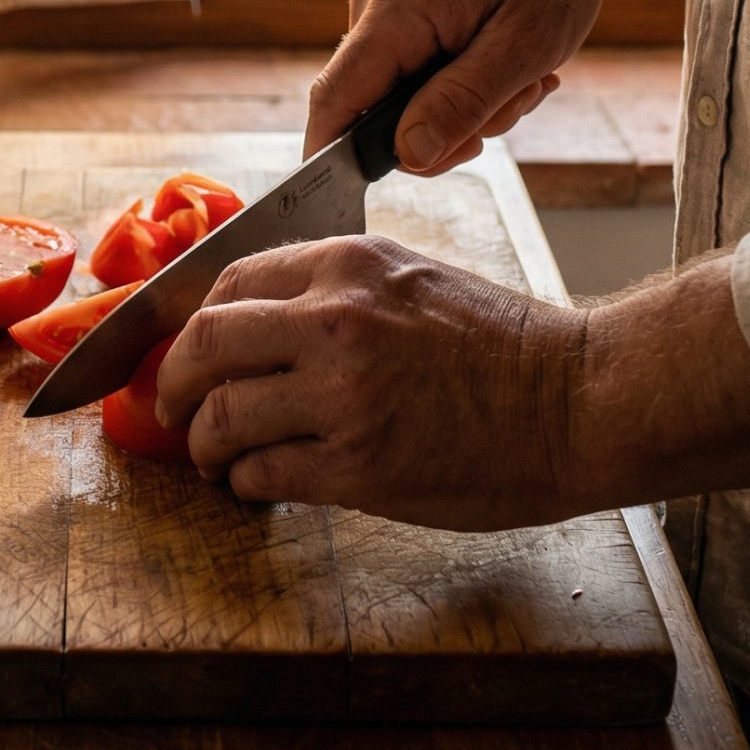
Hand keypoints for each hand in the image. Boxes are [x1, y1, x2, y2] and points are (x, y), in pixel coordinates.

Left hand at [152, 234, 591, 531]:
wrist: (578, 402)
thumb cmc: (505, 348)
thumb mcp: (412, 279)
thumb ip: (337, 289)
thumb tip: (257, 321)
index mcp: (349, 265)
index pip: (228, 282)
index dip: (191, 325)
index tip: (188, 354)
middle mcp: (336, 320)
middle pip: (204, 345)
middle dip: (172, 385)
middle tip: (171, 410)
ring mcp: (344, 395)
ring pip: (222, 417)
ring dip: (205, 445)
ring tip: (214, 459)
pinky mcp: (358, 466)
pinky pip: (262, 473)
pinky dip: (244, 482)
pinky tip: (255, 484)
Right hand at [305, 0, 711, 173]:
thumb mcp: (525, 46)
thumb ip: (462, 102)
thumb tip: (408, 155)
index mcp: (395, 8)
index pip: (334, 100)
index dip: (333, 158)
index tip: (349, 197)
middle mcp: (373, 0)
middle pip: (373, 106)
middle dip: (442, 128)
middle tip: (513, 105)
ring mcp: (384, 0)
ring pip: (401, 91)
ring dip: (464, 102)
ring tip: (524, 73)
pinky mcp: (401, 3)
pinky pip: (415, 67)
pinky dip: (461, 77)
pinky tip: (506, 58)